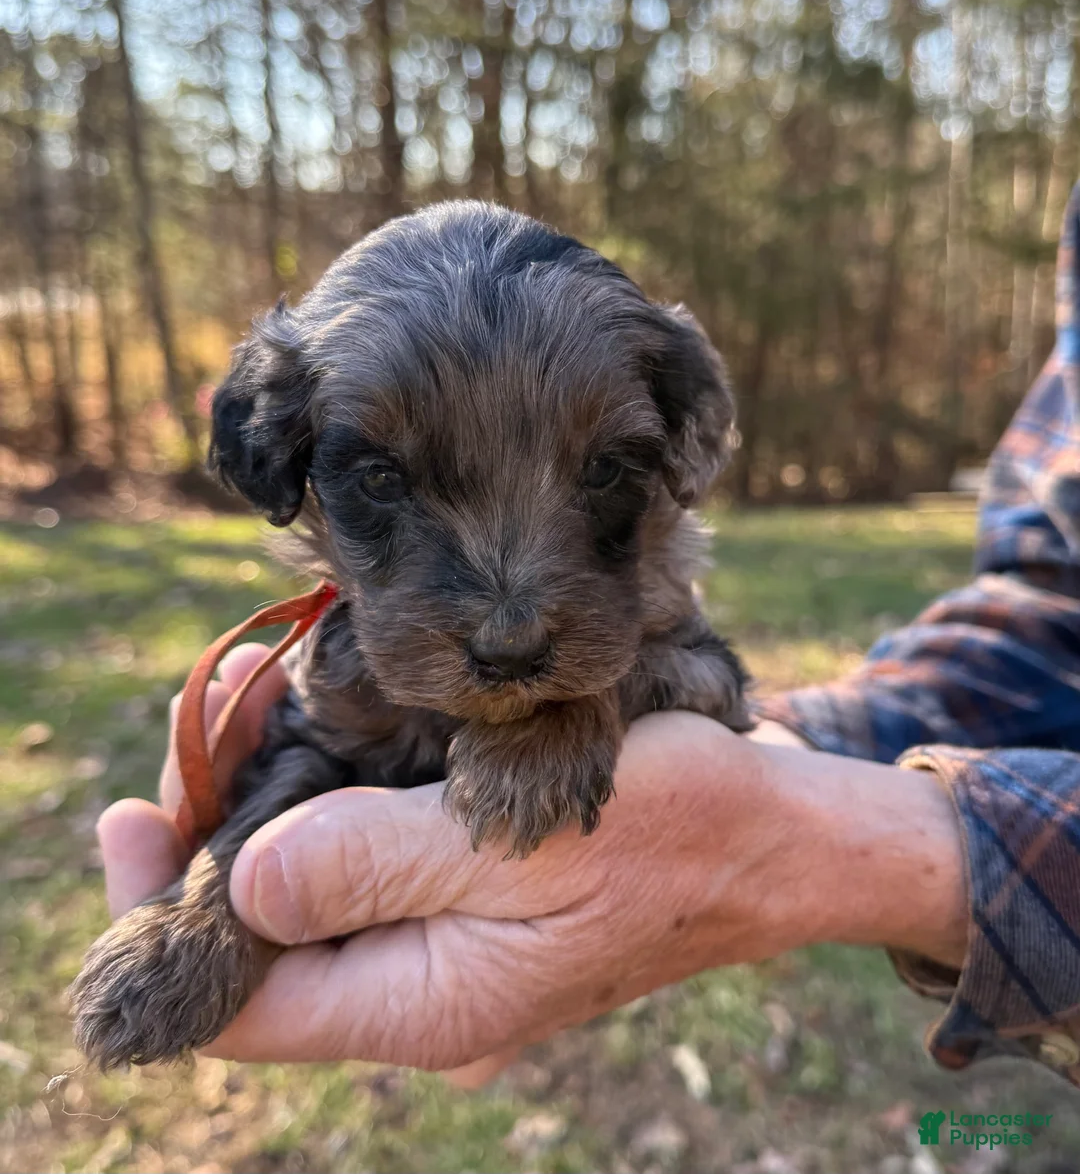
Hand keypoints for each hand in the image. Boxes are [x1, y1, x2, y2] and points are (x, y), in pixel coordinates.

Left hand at [97, 646, 967, 1072]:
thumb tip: (244, 887)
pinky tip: (331, 727)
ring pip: (314, 898)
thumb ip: (377, 867)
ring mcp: (447, 954)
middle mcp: (421, 996)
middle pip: (264, 941)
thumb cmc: (676, 827)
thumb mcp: (524, 842)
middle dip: (213, 835)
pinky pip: (371, 869)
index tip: (129, 811)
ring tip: (253, 702)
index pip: (240, 1003)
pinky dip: (336, 799)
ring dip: (273, 805)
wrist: (780, 840)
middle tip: (207, 718)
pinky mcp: (473, 907)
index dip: (159, 913)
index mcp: (425, 1006)